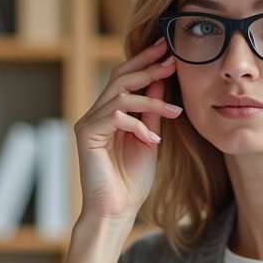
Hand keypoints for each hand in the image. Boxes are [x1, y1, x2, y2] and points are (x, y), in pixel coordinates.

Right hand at [72, 37, 182, 226]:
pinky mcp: (87, 135)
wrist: (116, 211)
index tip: (168, 51)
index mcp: (109, 114)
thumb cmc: (131, 182)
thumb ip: (151, 114)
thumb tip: (160, 82)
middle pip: (119, 77)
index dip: (145, 62)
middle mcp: (95, 115)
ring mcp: (88, 124)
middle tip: (172, 61)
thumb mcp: (149, 140)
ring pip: (121, 96)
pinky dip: (138, 125)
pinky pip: (115, 117)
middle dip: (148, 67)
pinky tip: (154, 141)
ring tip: (175, 112)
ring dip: (152, 101)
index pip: (124, 78)